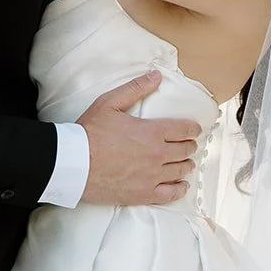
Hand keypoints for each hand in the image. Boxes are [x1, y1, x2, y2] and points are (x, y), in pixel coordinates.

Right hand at [77, 69, 200, 206]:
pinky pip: (170, 194)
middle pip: (184, 150)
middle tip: (190, 145)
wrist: (74, 163)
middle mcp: (157, 155)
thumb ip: (136, 88)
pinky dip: (179, 189)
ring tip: (187, 162)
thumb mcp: (110, 102)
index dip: (192, 128)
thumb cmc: (90, 132)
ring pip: (180, 171)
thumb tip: (156, 76)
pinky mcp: (143, 194)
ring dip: (186, 165)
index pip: (183, 130)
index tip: (195, 129)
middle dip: (189, 146)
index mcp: (152, 132)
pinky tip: (182, 186)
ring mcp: (152, 177)